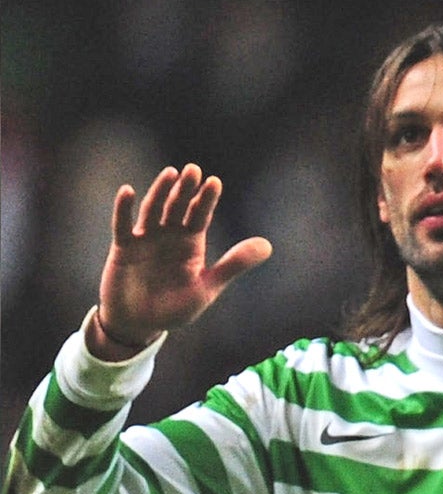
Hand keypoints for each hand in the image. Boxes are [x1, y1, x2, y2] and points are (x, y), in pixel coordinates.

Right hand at [93, 164, 271, 359]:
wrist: (140, 323)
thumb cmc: (175, 308)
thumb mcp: (207, 288)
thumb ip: (233, 265)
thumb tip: (268, 245)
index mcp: (191, 244)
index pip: (200, 216)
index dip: (206, 200)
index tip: (214, 182)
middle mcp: (169, 236)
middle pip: (177, 207)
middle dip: (185, 190)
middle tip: (193, 169)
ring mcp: (145, 239)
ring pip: (153, 210)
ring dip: (160, 192)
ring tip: (171, 174)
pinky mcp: (123, 247)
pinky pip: (123, 225)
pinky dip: (124, 209)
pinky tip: (128, 191)